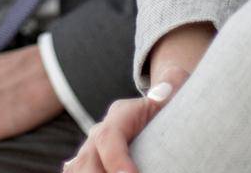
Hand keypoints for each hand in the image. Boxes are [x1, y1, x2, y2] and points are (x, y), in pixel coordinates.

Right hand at [66, 64, 190, 172]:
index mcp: (119, 116)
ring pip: (77, 171)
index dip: (117, 161)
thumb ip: (172, 86)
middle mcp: (98, 135)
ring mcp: (88, 154)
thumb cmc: (168, 107)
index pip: (109, 138)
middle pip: (87, 163)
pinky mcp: (85, 168)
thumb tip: (166, 91)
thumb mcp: (173, 93)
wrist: (150, 115)